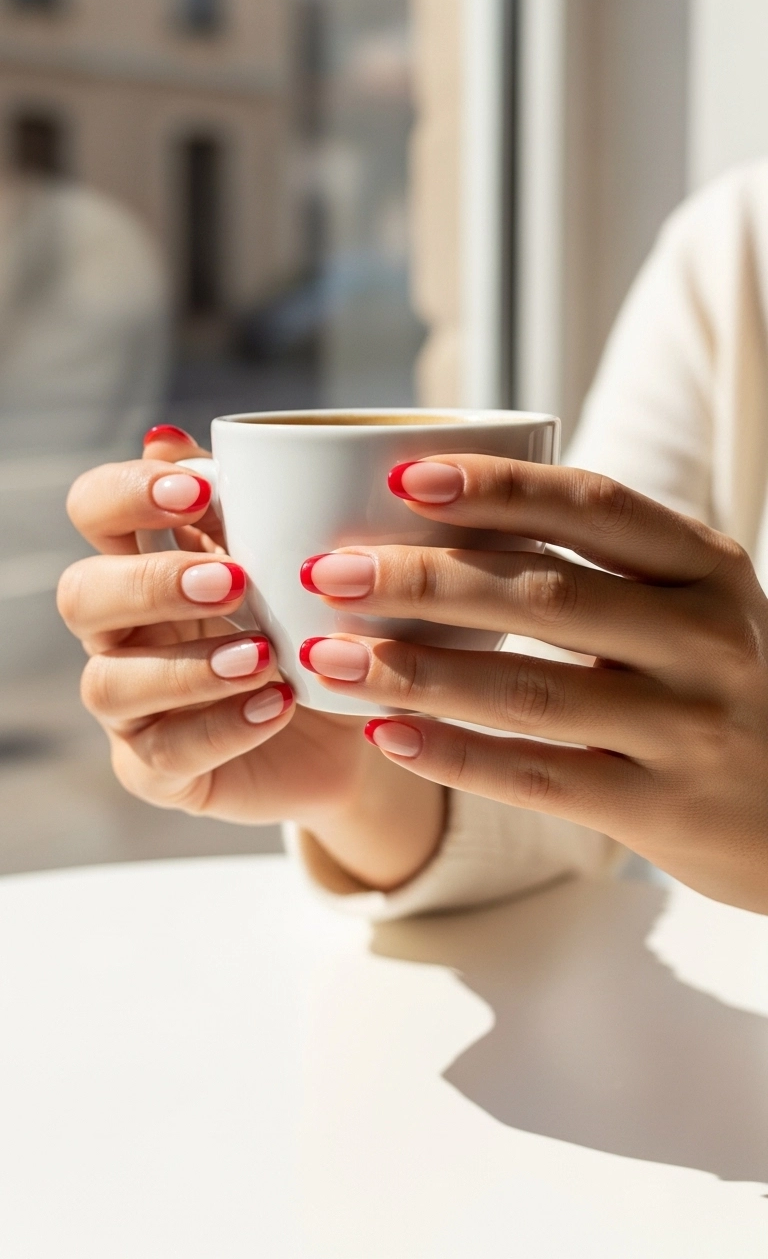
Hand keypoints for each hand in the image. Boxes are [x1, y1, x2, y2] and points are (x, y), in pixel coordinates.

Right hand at [58, 426, 444, 889]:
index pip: (93, 510)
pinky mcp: (159, 769)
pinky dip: (222, 726)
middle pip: (80, 594)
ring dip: (189, 665)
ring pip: (111, 682)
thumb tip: (168, 438)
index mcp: (146, 559)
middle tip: (234, 582)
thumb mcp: (297, 557)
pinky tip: (278, 705)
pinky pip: (165, 753)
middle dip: (152, 583)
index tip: (201, 489)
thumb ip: (245, 501)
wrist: (359, 721)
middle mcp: (122, 630)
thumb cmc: (316, 621)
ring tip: (266, 657)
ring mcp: (132, 705)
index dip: (127, 493)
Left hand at [298, 455, 767, 912]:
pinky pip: (539, 775)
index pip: (592, 505)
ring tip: (330, 657)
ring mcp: (689, 726)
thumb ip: (604, 561)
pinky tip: (387, 735)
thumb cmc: (721, 685)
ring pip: (529, 689)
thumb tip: (453, 508)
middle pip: (544, 594)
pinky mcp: (662, 807)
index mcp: (705, 566)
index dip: (496, 488)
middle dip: (422, 579)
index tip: (402, 476)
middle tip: (329, 573)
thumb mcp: (694, 602)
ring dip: (416, 670)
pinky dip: (455, 754)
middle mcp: (705, 637)